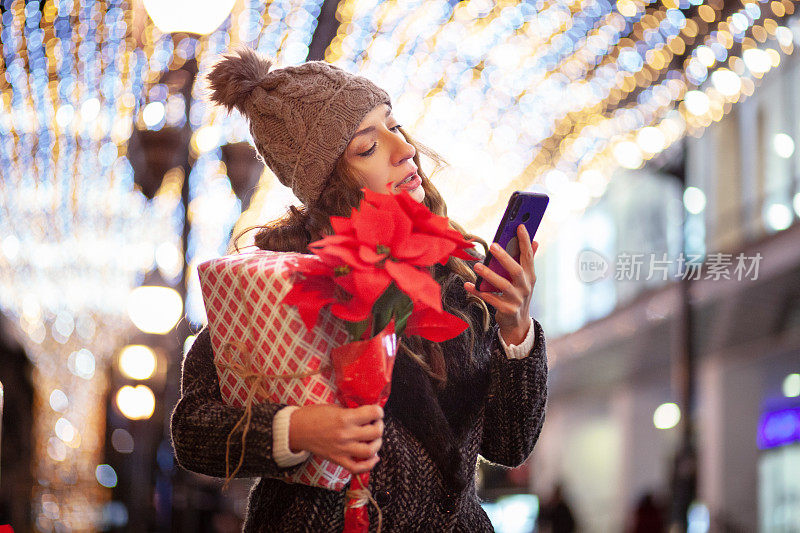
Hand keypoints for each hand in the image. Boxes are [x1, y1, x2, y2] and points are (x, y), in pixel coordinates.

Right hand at [289, 404, 383, 473]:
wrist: (296, 430)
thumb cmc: (313, 415)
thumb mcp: (334, 407)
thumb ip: (351, 412)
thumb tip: (367, 414)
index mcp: (345, 418)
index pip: (373, 413)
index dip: (378, 411)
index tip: (376, 411)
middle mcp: (346, 434)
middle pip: (375, 432)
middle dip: (379, 426)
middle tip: (376, 423)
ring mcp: (342, 449)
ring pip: (370, 451)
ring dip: (377, 444)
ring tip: (374, 439)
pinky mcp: (338, 459)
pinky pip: (357, 467)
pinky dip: (369, 464)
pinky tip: (373, 457)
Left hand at [464, 224, 538, 345]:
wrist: (517, 323)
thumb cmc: (518, 294)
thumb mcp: (526, 279)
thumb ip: (528, 260)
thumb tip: (536, 241)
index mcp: (530, 276)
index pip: (529, 256)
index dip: (525, 241)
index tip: (520, 226)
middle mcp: (525, 287)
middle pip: (515, 270)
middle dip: (505, 257)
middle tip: (493, 246)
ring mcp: (516, 299)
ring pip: (502, 285)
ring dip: (489, 275)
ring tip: (477, 266)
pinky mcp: (506, 309)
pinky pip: (490, 298)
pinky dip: (479, 291)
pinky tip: (469, 285)